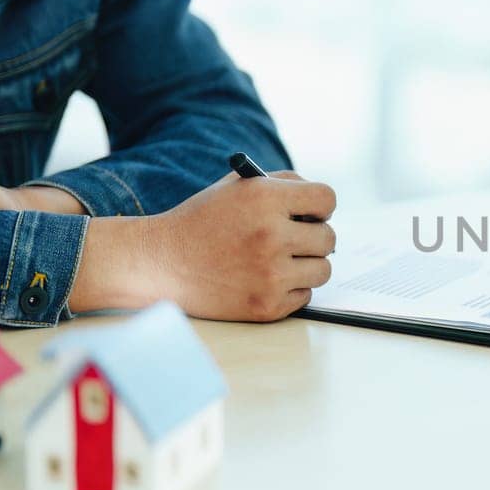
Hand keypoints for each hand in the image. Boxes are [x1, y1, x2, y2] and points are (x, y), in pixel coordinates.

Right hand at [70, 172, 336, 322]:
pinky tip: (264, 280)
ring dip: (307, 265)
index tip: (311, 214)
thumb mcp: (237, 187)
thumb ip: (283, 184)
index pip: (327, 199)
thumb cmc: (202, 221)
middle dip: (314, 237)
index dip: (320, 206)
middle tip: (295, 240)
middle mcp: (271, 235)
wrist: (160, 264)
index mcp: (265, 199)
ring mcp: (270, 274)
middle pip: (329, 237)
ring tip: (279, 261)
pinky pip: (305, 296)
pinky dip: (290, 289)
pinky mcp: (267, 305)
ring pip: (323, 270)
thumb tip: (324, 204)